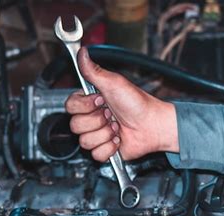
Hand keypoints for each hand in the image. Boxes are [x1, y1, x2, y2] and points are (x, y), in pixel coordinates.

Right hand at [65, 47, 178, 161]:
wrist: (153, 125)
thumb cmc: (138, 103)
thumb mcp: (114, 83)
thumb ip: (93, 71)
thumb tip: (82, 53)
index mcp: (90, 102)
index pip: (70, 107)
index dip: (84, 106)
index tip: (100, 100)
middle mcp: (92, 118)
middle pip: (75, 126)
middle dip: (97, 121)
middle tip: (111, 114)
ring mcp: (98, 135)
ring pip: (85, 142)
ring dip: (105, 134)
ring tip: (117, 127)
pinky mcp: (105, 150)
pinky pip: (96, 154)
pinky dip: (110, 148)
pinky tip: (118, 139)